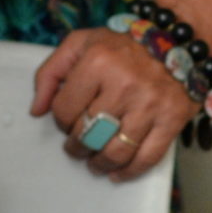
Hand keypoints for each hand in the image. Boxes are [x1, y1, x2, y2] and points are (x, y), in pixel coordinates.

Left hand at [30, 28, 196, 180]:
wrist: (175, 39)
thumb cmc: (123, 44)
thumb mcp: (81, 43)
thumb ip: (51, 72)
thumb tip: (36, 110)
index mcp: (98, 61)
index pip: (65, 110)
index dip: (60, 122)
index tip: (66, 122)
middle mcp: (124, 84)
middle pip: (88, 133)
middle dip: (77, 145)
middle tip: (77, 146)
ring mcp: (150, 104)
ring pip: (115, 151)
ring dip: (99, 163)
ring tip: (94, 162)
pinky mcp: (172, 119)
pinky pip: (147, 157)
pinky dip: (129, 171)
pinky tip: (118, 173)